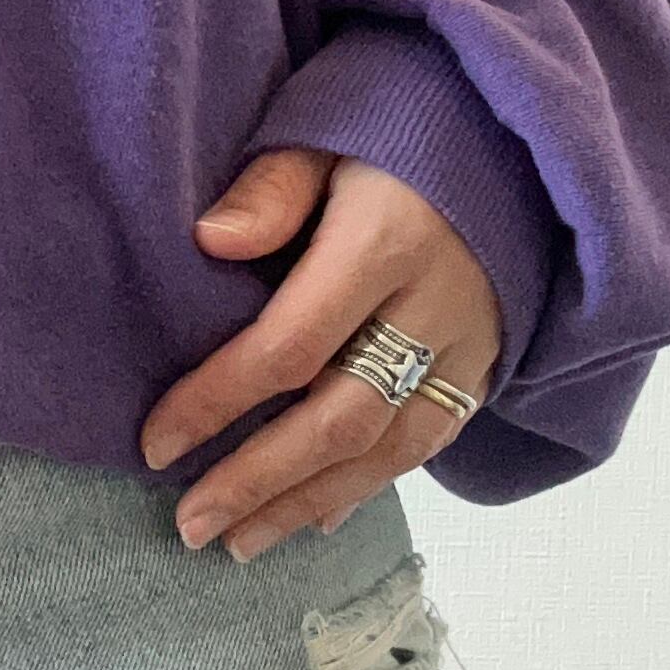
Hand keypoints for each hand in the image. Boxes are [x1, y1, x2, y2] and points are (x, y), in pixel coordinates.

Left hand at [137, 148, 497, 559]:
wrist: (516, 133)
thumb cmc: (396, 127)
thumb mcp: (327, 129)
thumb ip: (272, 187)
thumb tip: (208, 240)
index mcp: (385, 243)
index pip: (289, 346)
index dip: (217, 401)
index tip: (154, 443)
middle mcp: (434, 307)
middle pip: (339, 419)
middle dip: (259, 481)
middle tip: (189, 524)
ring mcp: (471, 345)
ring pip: (388, 449)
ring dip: (308, 503)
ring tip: (237, 542)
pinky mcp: (490, 365)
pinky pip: (429, 442)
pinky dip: (369, 485)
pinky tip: (318, 518)